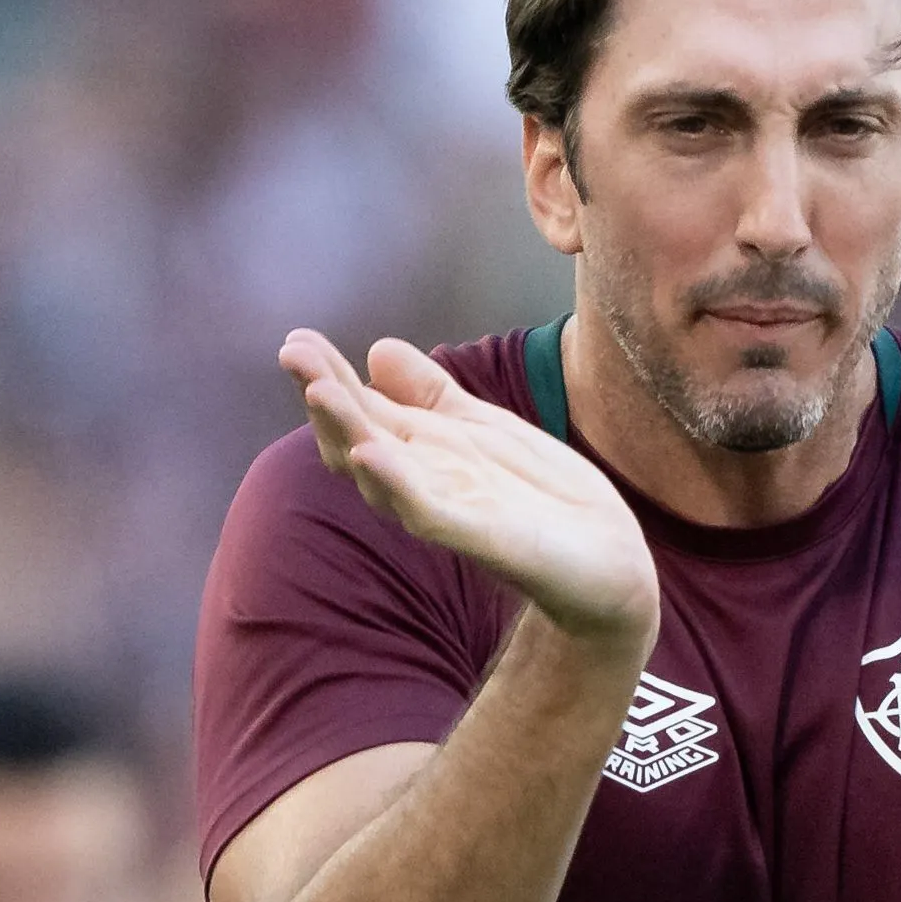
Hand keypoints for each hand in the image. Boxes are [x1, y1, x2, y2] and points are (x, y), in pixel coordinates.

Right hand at [280, 330, 660, 647]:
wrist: (608, 561)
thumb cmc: (541, 498)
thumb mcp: (484, 428)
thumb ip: (432, 395)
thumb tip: (376, 349)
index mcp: (423, 452)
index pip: (364, 410)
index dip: (330, 376)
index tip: (298, 340)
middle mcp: (423, 481)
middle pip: (357, 438)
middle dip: (325, 398)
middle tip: (292, 355)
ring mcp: (448, 511)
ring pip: (382, 475)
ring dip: (348, 433)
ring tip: (320, 394)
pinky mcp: (481, 538)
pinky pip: (429, 513)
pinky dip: (399, 485)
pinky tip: (374, 454)